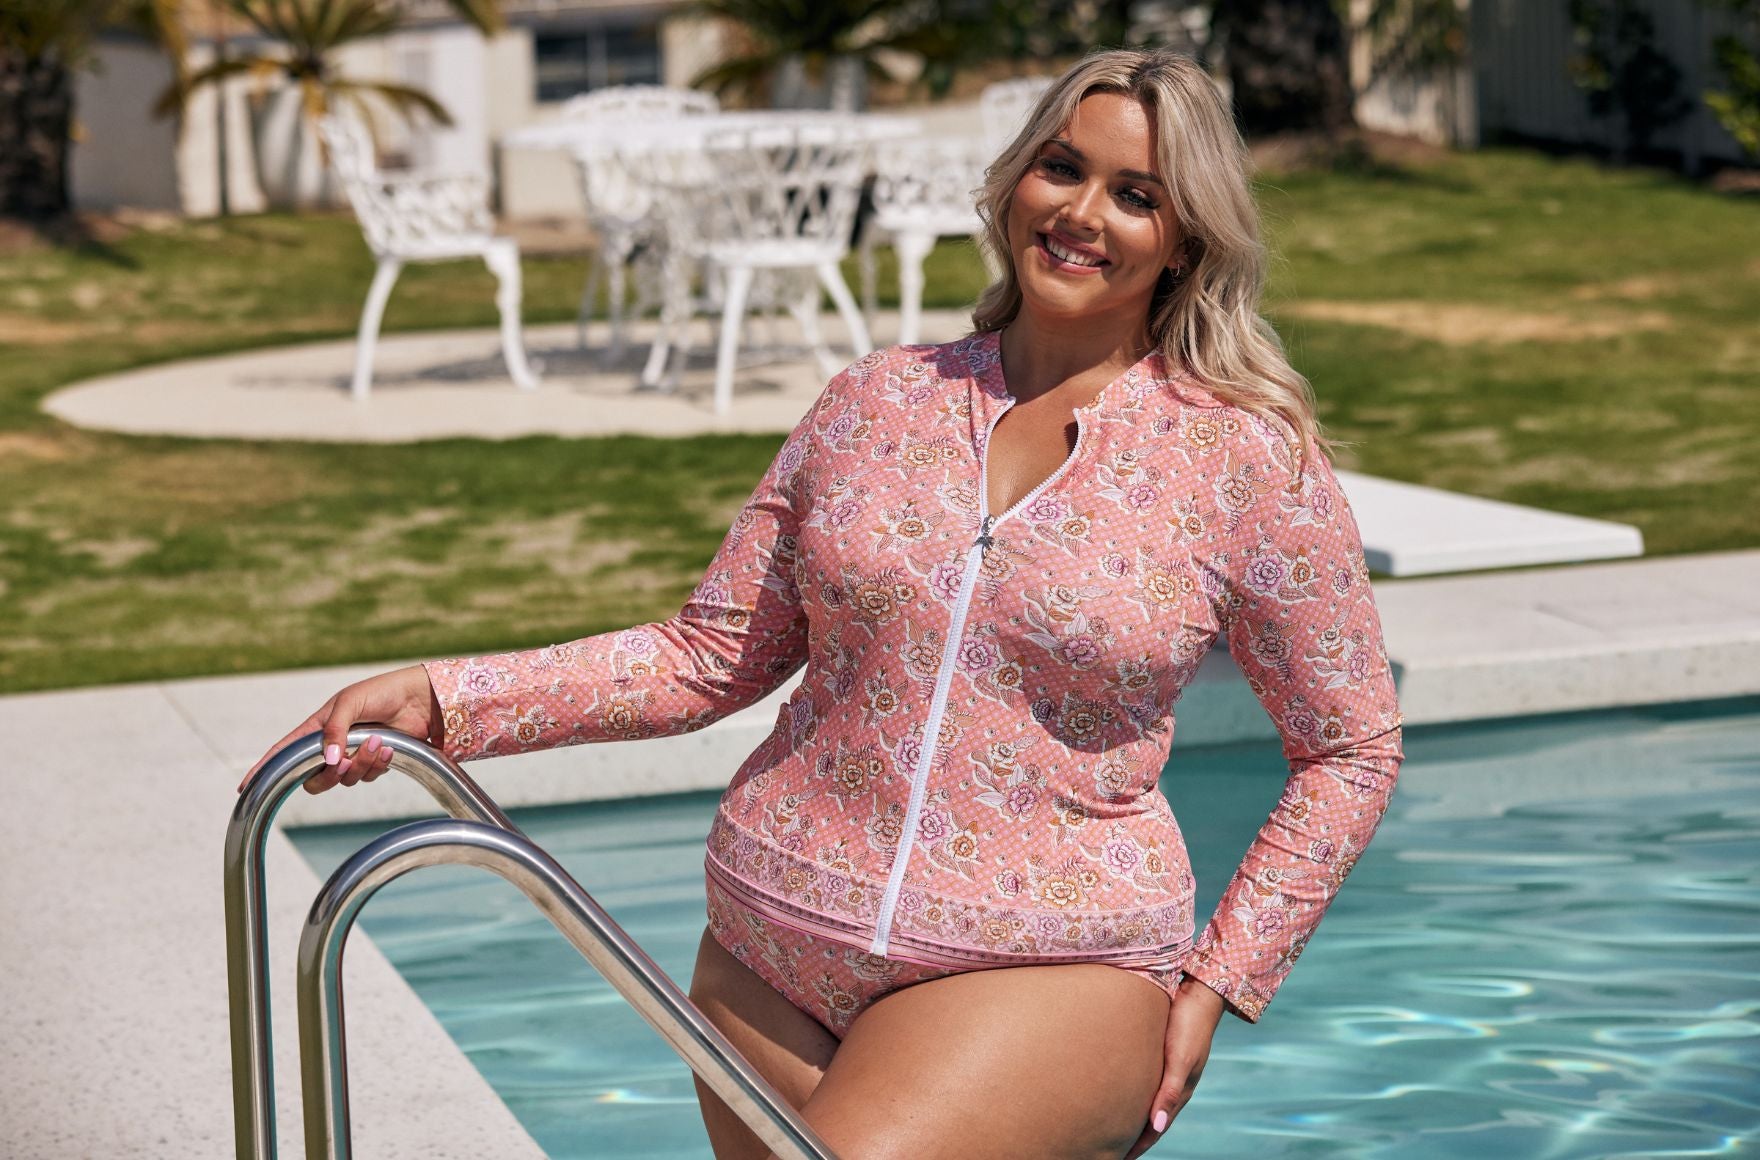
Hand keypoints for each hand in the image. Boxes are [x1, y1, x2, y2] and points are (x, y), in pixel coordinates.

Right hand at [238, 664, 443, 794]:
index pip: (285, 751)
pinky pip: (367, 776)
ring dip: (362, 764)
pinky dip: (377, 765)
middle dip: (330, 775)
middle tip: (347, 759)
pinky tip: (389, 748)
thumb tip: (328, 761)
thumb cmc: (382, 692)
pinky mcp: (373, 762)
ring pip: (344, 779)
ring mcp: (352, 754)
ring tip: (379, 741)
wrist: (419, 699)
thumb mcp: (350, 702)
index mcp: (318, 727)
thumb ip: (335, 730)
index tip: (245, 787)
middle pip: (314, 778)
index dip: (265, 768)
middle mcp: (331, 744)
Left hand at [1123, 974, 1225, 1158]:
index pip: (1156, 1127)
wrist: (1197, 988)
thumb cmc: (1190, 1024)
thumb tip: (1155, 1126)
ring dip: (1129, 1113)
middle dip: (1133, 1135)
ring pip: (1144, 1097)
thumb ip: (1170, 1092)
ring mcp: (1165, 1066)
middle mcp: (1172, 1081)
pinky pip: (1141, 1078)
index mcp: (1179, 1090)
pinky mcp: (1156, 1050)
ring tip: (1108, 1125)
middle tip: (1109, 1149)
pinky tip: (1115, 1088)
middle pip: (1150, 1116)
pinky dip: (1129, 1091)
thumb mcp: (1182, 1060)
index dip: (1140, 1145)